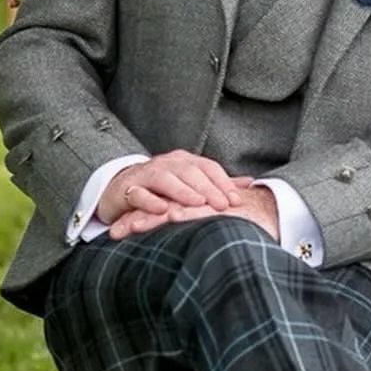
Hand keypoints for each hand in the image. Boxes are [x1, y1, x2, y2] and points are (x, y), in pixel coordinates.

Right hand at [100, 151, 260, 238]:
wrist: (120, 189)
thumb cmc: (161, 189)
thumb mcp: (191, 184)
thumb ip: (218, 183)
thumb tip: (250, 183)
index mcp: (184, 161)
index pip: (207, 167)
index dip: (223, 182)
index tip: (237, 201)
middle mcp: (166, 164)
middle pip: (190, 172)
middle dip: (208, 188)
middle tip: (223, 205)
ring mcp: (145, 175)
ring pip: (165, 179)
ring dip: (182, 191)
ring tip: (198, 203)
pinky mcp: (127, 189)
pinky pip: (138, 194)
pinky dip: (150, 201)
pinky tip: (162, 209)